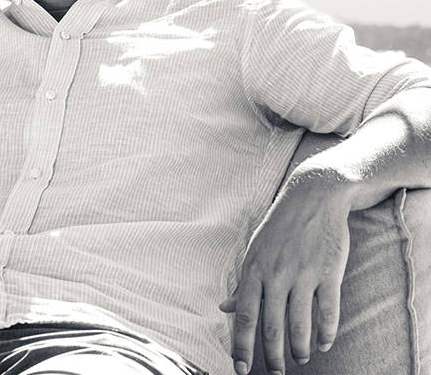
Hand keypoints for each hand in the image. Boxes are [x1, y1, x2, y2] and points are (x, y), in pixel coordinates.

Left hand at [219, 172, 352, 374]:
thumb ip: (243, 282)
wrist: (312, 197)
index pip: (245, 315)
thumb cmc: (280, 227)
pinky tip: (323, 343)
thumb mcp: (255, 250)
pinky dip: (326, 332)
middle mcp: (276, 273)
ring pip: (301, 323)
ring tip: (300, 358)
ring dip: (300, 348)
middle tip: (276, 374)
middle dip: (273, 356)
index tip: (241, 369)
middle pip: (272, 325)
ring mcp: (304, 273)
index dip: (242, 345)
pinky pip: (329, 311)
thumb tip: (224, 307)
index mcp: (254, 268)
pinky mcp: (329, 271)